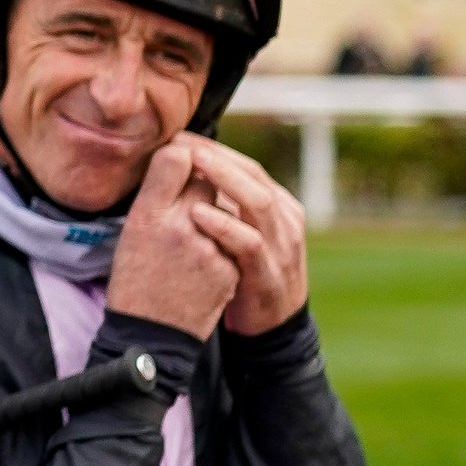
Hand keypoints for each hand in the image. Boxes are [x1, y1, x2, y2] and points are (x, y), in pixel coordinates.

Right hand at [106, 136, 239, 340]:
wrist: (150, 336)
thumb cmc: (135, 280)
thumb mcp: (132, 232)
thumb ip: (157, 193)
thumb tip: (182, 154)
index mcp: (149, 215)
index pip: (176, 157)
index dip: (179, 155)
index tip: (176, 162)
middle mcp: (180, 226)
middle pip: (206, 179)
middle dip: (201, 184)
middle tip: (186, 203)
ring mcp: (209, 248)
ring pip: (224, 208)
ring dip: (216, 214)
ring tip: (193, 239)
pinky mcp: (230, 268)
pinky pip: (234, 237)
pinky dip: (225, 243)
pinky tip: (206, 262)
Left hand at [185, 139, 307, 335]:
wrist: (272, 329)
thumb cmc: (247, 274)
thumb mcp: (241, 234)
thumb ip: (227, 206)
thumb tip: (188, 175)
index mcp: (278, 206)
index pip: (246, 166)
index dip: (214, 149)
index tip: (180, 136)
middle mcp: (285, 220)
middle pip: (253, 175)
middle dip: (216, 156)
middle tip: (182, 142)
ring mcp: (281, 246)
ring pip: (257, 201)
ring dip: (222, 179)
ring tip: (190, 163)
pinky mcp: (269, 273)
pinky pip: (249, 242)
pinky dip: (223, 225)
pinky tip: (196, 213)